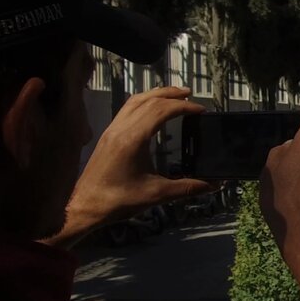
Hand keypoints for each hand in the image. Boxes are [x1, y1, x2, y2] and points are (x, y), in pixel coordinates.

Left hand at [51, 87, 214, 245]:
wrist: (85, 206)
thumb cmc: (119, 200)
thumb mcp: (157, 195)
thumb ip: (188, 187)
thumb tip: (215, 185)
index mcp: (133, 139)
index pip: (161, 110)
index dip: (183, 106)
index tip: (200, 109)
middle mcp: (121, 128)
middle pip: (149, 100)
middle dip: (172, 94)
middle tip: (191, 95)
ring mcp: (112, 129)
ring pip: (135, 100)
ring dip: (156, 94)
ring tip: (174, 95)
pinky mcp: (108, 135)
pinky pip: (127, 108)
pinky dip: (143, 102)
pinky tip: (152, 109)